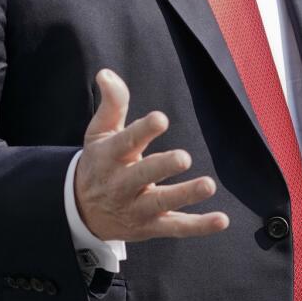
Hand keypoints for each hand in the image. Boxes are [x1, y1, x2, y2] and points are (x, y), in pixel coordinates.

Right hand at [73, 69, 228, 241]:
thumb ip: (111, 103)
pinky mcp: (151, 226)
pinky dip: (199, 226)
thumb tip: (106, 73)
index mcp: (109, 157)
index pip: (126, 142)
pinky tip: (221, 219)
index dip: (143, 130)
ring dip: (185, 195)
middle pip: (142, 175)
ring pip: (162, 203)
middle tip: (183, 157)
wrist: (80, 211)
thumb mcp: (99, 132)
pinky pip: (176, 228)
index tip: (160, 119)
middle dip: (162, 167)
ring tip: (208, 185)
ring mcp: (137, 208)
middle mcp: (122, 184)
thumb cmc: (99, 163)